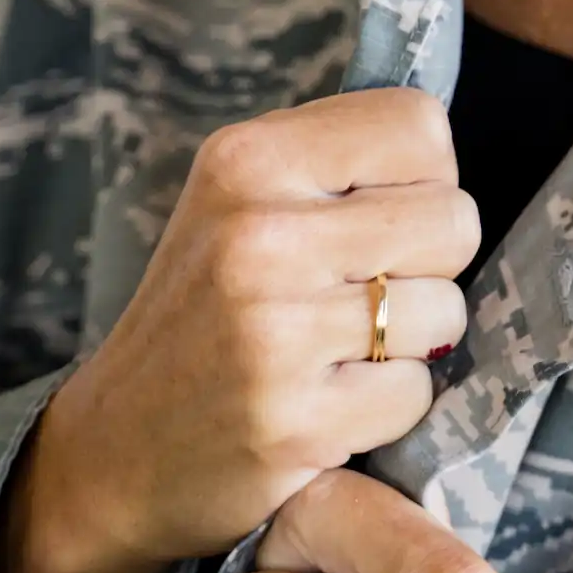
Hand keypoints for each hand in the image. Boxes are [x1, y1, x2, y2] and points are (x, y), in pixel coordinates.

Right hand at [31, 89, 477, 572]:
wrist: (118, 446)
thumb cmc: (209, 309)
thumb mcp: (244, 199)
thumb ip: (337, 159)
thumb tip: (445, 151)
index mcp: (248, 158)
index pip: (420, 125)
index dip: (422, 178)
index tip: (375, 216)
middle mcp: (258, 233)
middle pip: (453, 218)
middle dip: (429, 264)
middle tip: (359, 292)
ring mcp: (275, 329)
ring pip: (445, 309)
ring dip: (411, 341)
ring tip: (339, 348)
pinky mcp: (294, 419)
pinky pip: (416, 392)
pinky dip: (388, 406)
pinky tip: (329, 401)